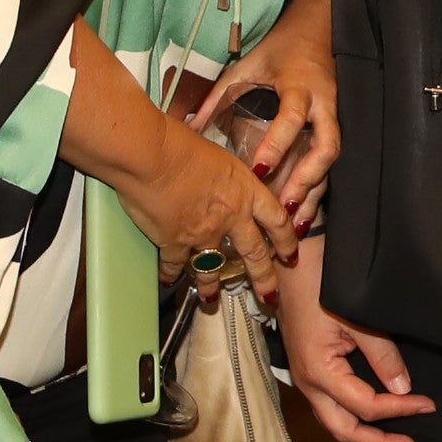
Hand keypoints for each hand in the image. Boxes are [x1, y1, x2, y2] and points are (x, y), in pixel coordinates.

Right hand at [112, 114, 298, 290]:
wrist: (150, 154)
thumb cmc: (180, 143)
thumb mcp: (218, 154)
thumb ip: (226, 174)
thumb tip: (223, 176)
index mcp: (246, 191)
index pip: (277, 220)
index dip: (287, 240)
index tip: (290, 254)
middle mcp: (230, 217)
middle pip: (254, 254)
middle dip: (264, 279)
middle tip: (269, 296)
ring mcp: (202, 234)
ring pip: (212, 268)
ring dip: (211, 286)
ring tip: (211, 298)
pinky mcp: (174, 242)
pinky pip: (175, 265)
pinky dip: (170, 273)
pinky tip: (169, 279)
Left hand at [218, 4, 341, 228]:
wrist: (320, 29)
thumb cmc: (279, 49)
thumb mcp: (246, 66)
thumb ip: (219, 96)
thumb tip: (188, 126)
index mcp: (299, 86)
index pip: (291, 118)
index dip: (277, 145)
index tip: (258, 170)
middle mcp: (323, 104)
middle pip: (325, 146)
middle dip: (306, 179)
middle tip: (283, 206)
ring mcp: (334, 117)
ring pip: (331, 161)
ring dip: (314, 193)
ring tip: (295, 226)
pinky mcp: (335, 127)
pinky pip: (329, 163)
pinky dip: (316, 189)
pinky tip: (302, 215)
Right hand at [271, 242, 432, 441]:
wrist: (292, 259)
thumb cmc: (322, 284)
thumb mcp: (359, 319)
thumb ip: (383, 357)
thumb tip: (404, 389)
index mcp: (319, 372)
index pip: (366, 407)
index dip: (400, 410)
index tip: (429, 405)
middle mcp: (308, 383)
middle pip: (344, 430)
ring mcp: (305, 378)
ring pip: (334, 422)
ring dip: (365, 434)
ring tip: (396, 439)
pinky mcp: (309, 370)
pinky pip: (331, 406)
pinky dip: (353, 417)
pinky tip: (373, 414)